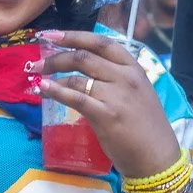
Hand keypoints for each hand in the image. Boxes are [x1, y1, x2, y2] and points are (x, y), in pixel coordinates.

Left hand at [32, 28, 180, 179]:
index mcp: (134, 67)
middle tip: (36, 63)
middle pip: (83, 57)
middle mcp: (126, 77)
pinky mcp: (106, 115)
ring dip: (51, 75)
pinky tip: (43, 89)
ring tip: (36, 78)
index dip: (73, 36)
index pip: (100, 42)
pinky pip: (76, 97)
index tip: (51, 35)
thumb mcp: (137, 92)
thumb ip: (115, 77)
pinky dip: (56, 91)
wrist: (156, 157)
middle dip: (55, 56)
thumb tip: (82, 67)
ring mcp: (116, 96)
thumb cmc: (145, 126)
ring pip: (77, 76)